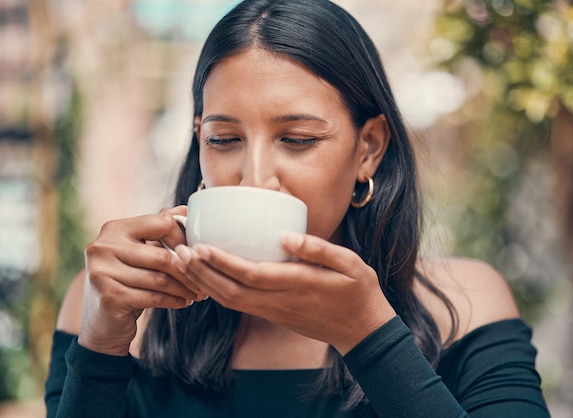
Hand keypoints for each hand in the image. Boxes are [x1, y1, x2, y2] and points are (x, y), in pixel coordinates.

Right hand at [78, 206, 201, 355]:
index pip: (161, 222)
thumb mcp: (139, 252)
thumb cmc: (126, 281)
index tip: (196, 252)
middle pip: (162, 256)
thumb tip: (185, 210)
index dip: (183, 238)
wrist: (101, 322)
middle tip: (206, 280)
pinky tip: (185, 301)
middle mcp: (103, 247)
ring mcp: (102, 272)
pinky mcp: (109, 297)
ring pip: (160, 279)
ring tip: (199, 292)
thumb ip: (158, 231)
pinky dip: (175, 300)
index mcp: (114, 229)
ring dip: (185, 288)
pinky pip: (154, 297)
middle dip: (189, 270)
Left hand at [173, 232, 396, 353]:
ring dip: (204, 282)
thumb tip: (286, 235)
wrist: (363, 330)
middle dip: (201, 272)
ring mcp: (275, 312)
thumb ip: (318, 249)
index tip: (199, 246)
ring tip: (185, 262)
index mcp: (297, 284)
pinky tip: (208, 277)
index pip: (250, 275)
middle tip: (179, 251)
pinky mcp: (274, 315)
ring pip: (230, 301)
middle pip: (230, 291)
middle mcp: (280, 301)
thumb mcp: (350, 263)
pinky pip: (239, 305)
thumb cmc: (358, 290)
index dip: (221, 262)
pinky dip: (218, 292)